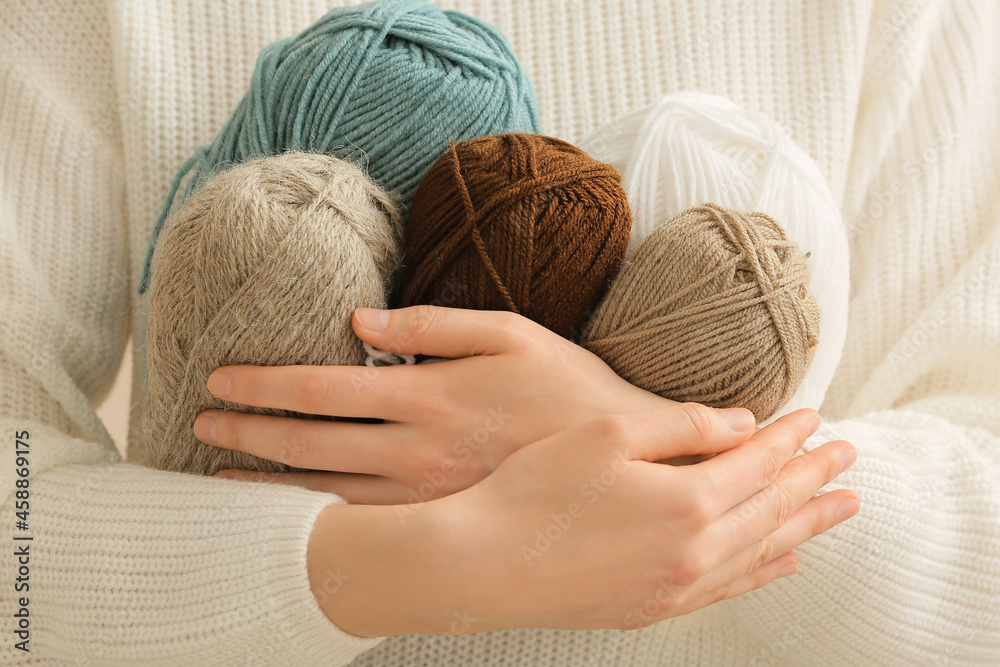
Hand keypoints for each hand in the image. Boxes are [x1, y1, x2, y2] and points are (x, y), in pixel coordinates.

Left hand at [195, 306, 679, 502]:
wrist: (618, 460)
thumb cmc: (566, 389)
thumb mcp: (511, 334)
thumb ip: (434, 325)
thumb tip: (361, 321)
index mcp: (428, 394)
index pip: (321, 388)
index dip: (263, 384)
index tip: (220, 379)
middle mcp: (415, 449)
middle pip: (307, 440)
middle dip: (245, 431)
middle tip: (200, 423)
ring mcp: (423, 492)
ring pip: (321, 489)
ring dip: (264, 479)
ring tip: (219, 472)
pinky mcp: (437, 518)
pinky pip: (356, 520)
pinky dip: (307, 514)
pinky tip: (283, 509)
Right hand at [307, 403, 859, 636]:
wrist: (482, 565)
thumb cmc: (534, 491)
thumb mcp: (607, 433)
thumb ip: (681, 426)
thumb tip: (741, 424)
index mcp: (688, 500)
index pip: (758, 461)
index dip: (790, 437)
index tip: (816, 418)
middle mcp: (696, 551)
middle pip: (773, 509)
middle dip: (814, 480)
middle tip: (848, 459)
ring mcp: (678, 587)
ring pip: (763, 553)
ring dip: (805, 528)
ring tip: (841, 510)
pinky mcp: (654, 609)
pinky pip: (731, 590)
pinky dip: (765, 572)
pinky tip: (783, 563)